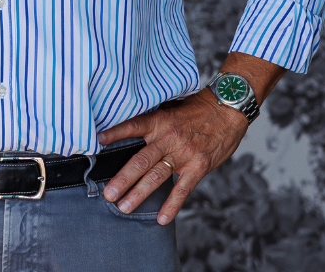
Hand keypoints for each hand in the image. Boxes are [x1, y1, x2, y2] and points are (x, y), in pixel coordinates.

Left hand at [99, 51, 283, 223]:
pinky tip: (161, 218)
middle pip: (140, 160)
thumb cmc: (196, 108)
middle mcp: (168, 137)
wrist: (227, 109)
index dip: (114, 133)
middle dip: (122, 179)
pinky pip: (182, 189)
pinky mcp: (198, 166)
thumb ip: (153, 118)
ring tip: (123, 206)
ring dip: (139, 194)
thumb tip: (129, 124)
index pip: (132, 126)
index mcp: (159, 120)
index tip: (97, 140)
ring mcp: (183, 154)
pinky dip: (172, 205)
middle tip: (108, 194)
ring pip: (156, 177)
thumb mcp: (171, 106)